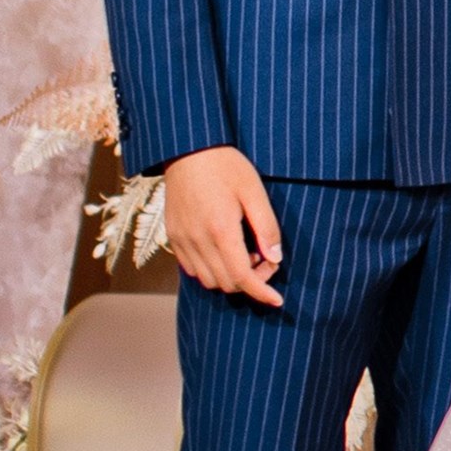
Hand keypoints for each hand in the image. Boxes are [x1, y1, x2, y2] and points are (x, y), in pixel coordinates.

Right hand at [161, 147, 284, 307]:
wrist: (187, 150)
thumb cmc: (226, 167)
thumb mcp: (255, 192)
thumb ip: (266, 227)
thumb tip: (275, 258)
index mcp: (220, 230)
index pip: (242, 277)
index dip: (261, 293)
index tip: (277, 300)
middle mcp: (197, 240)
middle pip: (225, 284)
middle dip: (250, 281)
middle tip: (265, 259)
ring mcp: (181, 240)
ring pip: (207, 280)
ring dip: (229, 277)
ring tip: (245, 252)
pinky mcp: (172, 237)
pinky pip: (191, 268)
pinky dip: (211, 269)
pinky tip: (225, 250)